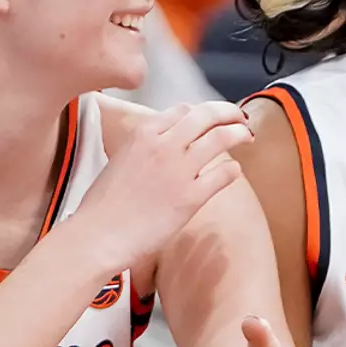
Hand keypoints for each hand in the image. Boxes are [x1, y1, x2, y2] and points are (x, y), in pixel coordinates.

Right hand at [77, 102, 251, 267]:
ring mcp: (179, 169)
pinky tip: (234, 171)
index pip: (183, 110)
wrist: (98, 236)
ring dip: (239, 133)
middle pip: (207, 115)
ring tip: (248, 136)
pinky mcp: (191, 197)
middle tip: (240, 117)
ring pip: (221, 137)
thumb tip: (162, 146)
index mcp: (143, 133)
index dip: (200, 113)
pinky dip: (233, 169)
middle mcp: (163, 144)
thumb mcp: (119, 160)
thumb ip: (143, 148)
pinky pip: (223, 174)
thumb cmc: (102, 205)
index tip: (209, 119)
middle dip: (229, 112)